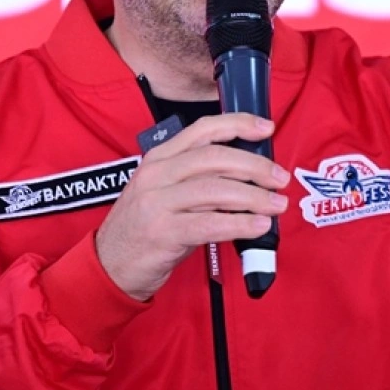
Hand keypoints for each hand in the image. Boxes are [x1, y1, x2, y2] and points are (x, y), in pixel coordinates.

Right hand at [95, 113, 289, 300]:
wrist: (109, 265)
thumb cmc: (145, 227)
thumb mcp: (164, 191)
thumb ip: (198, 178)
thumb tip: (250, 174)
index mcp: (159, 158)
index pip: (202, 130)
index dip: (238, 125)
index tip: (267, 128)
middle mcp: (157, 174)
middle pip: (215, 159)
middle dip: (255, 166)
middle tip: (280, 179)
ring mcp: (157, 203)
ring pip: (216, 190)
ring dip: (254, 197)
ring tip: (277, 205)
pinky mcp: (163, 232)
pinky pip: (210, 224)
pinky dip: (240, 224)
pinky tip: (259, 226)